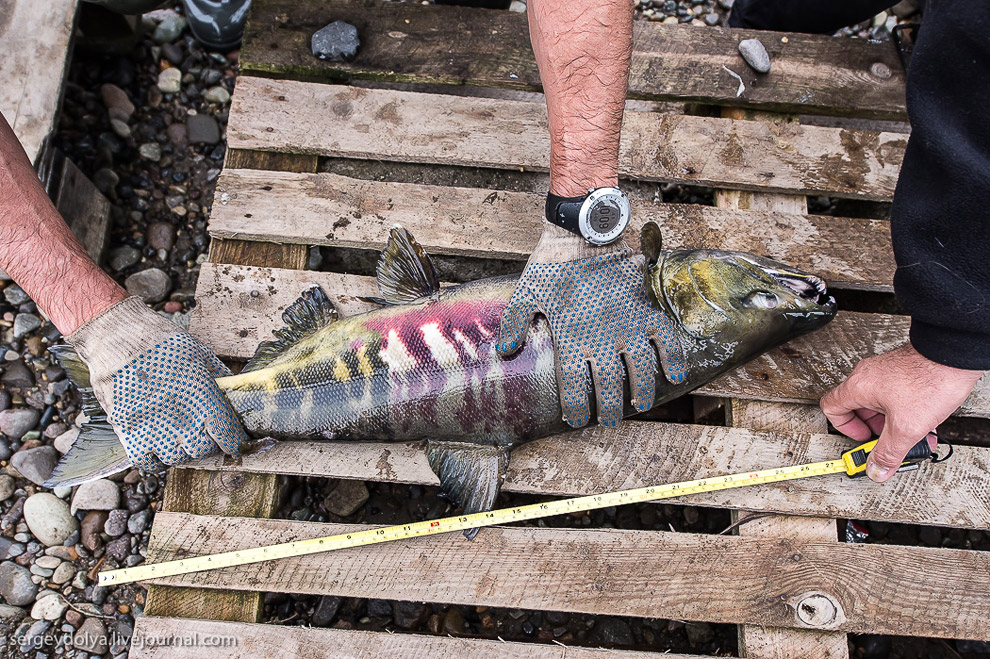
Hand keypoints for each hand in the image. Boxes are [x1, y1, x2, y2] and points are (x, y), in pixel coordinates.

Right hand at [68, 297, 247, 471]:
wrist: (116, 337)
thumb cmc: (160, 342)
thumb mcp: (200, 354)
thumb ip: (219, 379)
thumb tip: (237, 395)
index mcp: (203, 397)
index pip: (229, 436)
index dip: (236, 442)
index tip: (236, 442)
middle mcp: (180, 418)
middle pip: (203, 451)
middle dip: (208, 443)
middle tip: (204, 431)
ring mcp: (153, 429)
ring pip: (177, 458)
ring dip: (183, 450)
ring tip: (180, 433)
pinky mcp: (128, 434)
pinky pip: (149, 462)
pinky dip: (156, 457)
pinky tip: (158, 441)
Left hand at [497, 224, 686, 427]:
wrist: (585, 233)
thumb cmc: (552, 265)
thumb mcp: (525, 294)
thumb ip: (514, 325)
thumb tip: (503, 352)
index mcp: (571, 338)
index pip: (574, 385)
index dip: (576, 408)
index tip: (576, 421)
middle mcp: (603, 338)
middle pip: (610, 384)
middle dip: (610, 408)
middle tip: (610, 421)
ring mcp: (628, 325)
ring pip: (640, 369)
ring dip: (642, 391)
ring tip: (640, 405)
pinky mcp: (645, 309)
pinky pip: (665, 339)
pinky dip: (672, 358)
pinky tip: (675, 375)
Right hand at [820, 343, 982, 481]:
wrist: (955, 356)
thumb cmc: (930, 380)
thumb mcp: (906, 427)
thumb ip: (888, 452)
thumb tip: (877, 469)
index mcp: (858, 387)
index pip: (831, 408)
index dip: (845, 429)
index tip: (864, 439)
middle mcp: (867, 376)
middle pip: (857, 408)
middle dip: (874, 430)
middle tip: (888, 442)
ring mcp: (885, 372)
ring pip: (879, 404)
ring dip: (892, 423)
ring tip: (912, 436)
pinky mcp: (902, 371)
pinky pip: (894, 396)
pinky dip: (904, 412)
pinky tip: (924, 423)